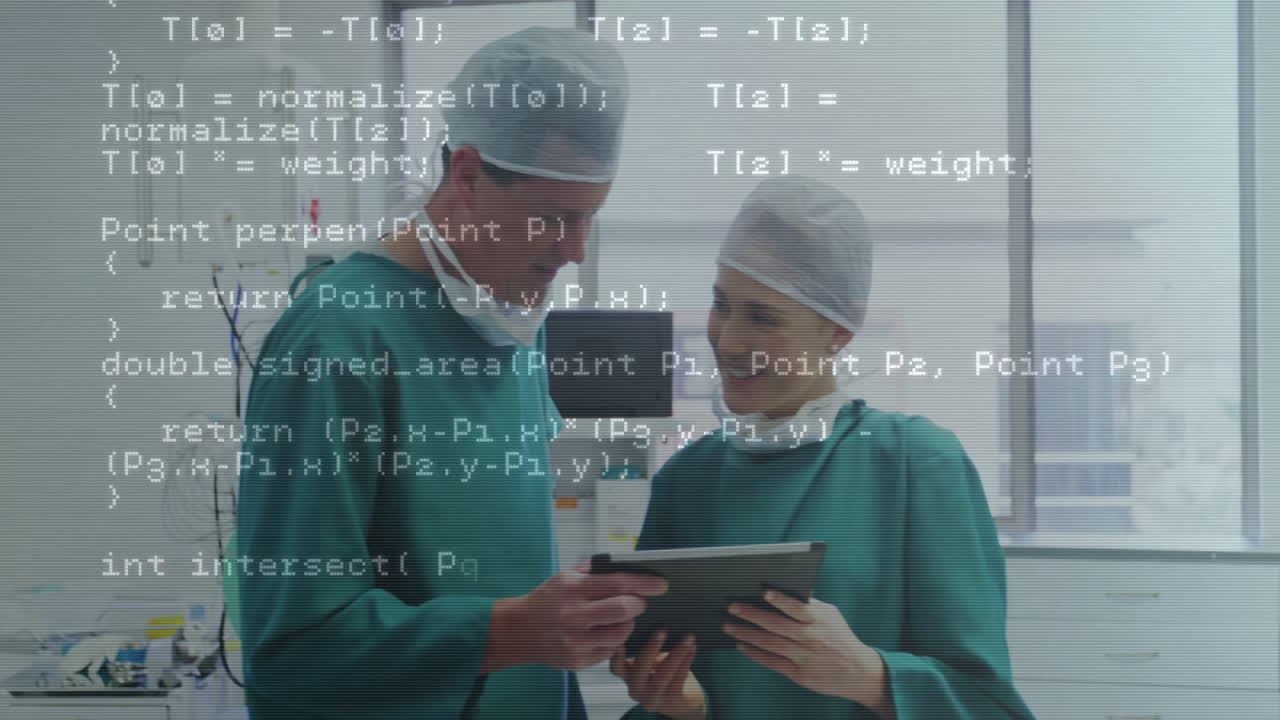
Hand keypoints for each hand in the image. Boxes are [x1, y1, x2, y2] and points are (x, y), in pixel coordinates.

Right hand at [485, 565, 667, 672]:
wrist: (518, 630)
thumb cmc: (547, 600)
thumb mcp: (566, 576)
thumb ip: (595, 570)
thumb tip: (628, 566)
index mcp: (573, 588)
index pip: (619, 583)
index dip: (645, 583)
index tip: (661, 584)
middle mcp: (574, 615)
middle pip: (625, 610)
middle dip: (638, 605)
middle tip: (639, 603)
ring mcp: (575, 641)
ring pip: (621, 634)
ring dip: (627, 625)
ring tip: (620, 619)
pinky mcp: (577, 660)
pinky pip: (609, 651)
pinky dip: (612, 641)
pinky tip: (602, 633)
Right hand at [610, 630, 705, 719]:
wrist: (679, 703)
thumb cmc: (663, 674)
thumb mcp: (652, 662)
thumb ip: (650, 649)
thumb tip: (660, 624)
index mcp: (627, 676)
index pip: (616, 667)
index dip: (617, 656)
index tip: (620, 640)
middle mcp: (635, 689)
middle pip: (640, 670)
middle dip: (651, 648)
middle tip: (662, 630)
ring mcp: (651, 698)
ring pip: (662, 676)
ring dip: (676, 654)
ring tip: (688, 637)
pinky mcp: (670, 702)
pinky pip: (678, 680)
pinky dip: (686, 662)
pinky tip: (693, 649)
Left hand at [723, 591, 890, 713]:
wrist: (857, 672)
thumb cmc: (839, 637)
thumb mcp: (830, 616)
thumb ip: (809, 605)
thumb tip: (781, 592)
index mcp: (819, 620)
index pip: (798, 608)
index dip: (781, 600)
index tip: (764, 592)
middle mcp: (811, 638)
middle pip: (777, 625)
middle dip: (752, 615)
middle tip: (732, 606)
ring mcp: (804, 657)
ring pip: (770, 643)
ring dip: (746, 634)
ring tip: (728, 625)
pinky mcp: (799, 674)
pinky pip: (772, 662)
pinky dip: (755, 653)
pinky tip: (741, 645)